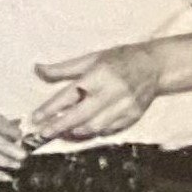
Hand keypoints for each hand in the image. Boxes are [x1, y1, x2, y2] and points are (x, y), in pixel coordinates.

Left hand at [26, 43, 168, 144]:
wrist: (156, 66)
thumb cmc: (120, 59)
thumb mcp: (91, 58)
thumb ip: (64, 68)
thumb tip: (37, 69)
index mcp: (99, 75)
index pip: (69, 95)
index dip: (50, 109)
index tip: (35, 118)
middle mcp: (112, 92)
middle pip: (80, 116)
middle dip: (58, 126)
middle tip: (42, 133)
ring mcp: (125, 106)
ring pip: (94, 127)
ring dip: (74, 132)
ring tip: (61, 133)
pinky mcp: (133, 116)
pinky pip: (109, 130)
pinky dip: (93, 132)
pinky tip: (81, 131)